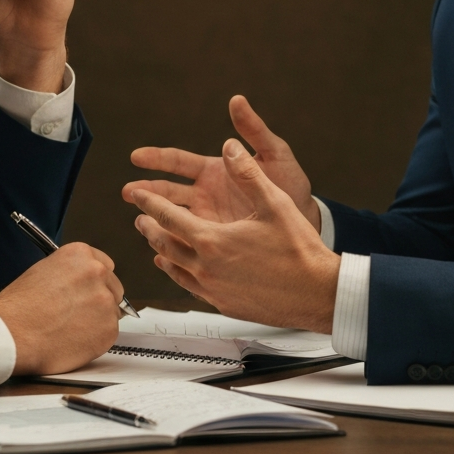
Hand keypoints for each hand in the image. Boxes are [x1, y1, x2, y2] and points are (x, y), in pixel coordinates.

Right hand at [0, 243, 123, 375]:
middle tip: (79, 314)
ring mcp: (105, 300)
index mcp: (81, 254)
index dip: (94, 282)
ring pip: (112, 312)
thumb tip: (80, 284)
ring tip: (71, 329)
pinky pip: (109, 333)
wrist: (12, 333)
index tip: (87, 292)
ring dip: (98, 320)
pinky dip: (96, 339)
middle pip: (113, 288)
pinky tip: (74, 340)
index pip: (104, 265)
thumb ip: (70, 273)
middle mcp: (98, 272)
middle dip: (99, 300)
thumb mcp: (43, 271)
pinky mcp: (109, 328)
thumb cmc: (19, 307)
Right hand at [123, 95, 320, 229]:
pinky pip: (189, 241)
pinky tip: (160, 250)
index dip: (157, 158)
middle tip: (128, 192)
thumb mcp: (275, 154)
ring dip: (155, 217)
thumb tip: (237, 101)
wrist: (307, 221)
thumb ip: (254, 130)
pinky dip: (174, 244)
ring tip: (138, 221)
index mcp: (215, 170)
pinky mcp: (217, 241)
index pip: (179, 162)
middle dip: (146, 190)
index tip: (136, 156)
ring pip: (174, 217)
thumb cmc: (292, 184)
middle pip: (168, 190)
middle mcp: (207, 194)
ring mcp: (209, 219)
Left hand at [129, 139, 339, 332]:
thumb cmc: (298, 250)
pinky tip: (183, 273)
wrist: (317, 293)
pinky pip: (192, 288)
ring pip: (176, 270)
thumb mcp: (273, 202)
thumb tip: (230, 147)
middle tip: (139, 219)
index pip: (170, 217)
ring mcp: (214, 290)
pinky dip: (180, 276)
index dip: (149, 202)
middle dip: (149, 229)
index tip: (136, 194)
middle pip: (165, 245)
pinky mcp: (225, 305)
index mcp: (213, 240)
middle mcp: (207, 267)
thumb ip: (247, 172)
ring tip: (155, 246)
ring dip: (162, 253)